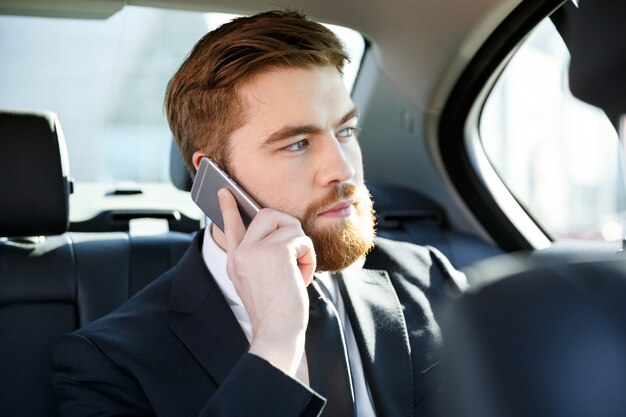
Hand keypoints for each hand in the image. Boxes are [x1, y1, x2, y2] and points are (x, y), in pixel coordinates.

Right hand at [218, 188, 315, 374]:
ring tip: (298, 272)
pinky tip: (302, 277)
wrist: (277, 332)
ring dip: (302, 248)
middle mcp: (242, 253)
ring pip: (290, 226)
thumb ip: (262, 257)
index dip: (229, 207)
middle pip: (267, 214)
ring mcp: (256, 250)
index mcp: (236, 261)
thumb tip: (282, 232)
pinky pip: (302, 240)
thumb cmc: (276, 312)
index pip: (230, 226)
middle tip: (296, 249)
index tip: (224, 191)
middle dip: (288, 227)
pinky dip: (308, 258)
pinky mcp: (276, 252)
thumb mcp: (259, 282)